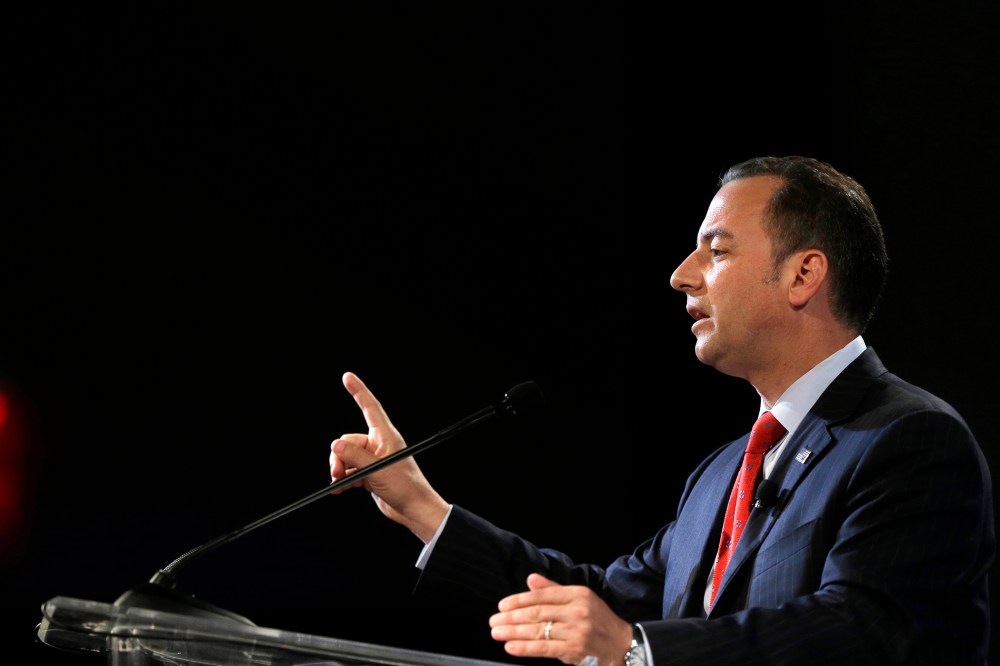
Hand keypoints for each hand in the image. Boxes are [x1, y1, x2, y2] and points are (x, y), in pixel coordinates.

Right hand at [329, 371, 449, 542]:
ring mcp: (372, 460)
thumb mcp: (377, 470)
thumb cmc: (405, 487)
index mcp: (386, 436)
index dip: (359, 391)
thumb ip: (354, 456)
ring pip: (345, 457)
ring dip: (339, 469)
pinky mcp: (369, 474)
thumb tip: (334, 445)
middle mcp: (378, 445)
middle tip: (338, 472)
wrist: (412, 509)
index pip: (370, 408)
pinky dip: (343, 480)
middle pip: (348, 441)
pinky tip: (340, 489)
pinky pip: (348, 471)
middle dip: (339, 456)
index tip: (347, 376)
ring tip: (340, 483)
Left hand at [489, 573, 632, 665]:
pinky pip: (544, 648)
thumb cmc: (596, 619)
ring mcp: (576, 631)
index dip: (519, 600)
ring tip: (497, 633)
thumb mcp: (580, 598)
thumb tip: (531, 579)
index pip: (542, 596)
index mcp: (577, 594)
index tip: (502, 605)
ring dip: (514, 632)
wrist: (620, 643)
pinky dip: (525, 647)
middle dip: (512, 617)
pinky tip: (511, 646)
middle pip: (537, 613)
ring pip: (538, 630)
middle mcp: (577, 611)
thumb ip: (553, 590)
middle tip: (493, 620)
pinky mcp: (574, 650)